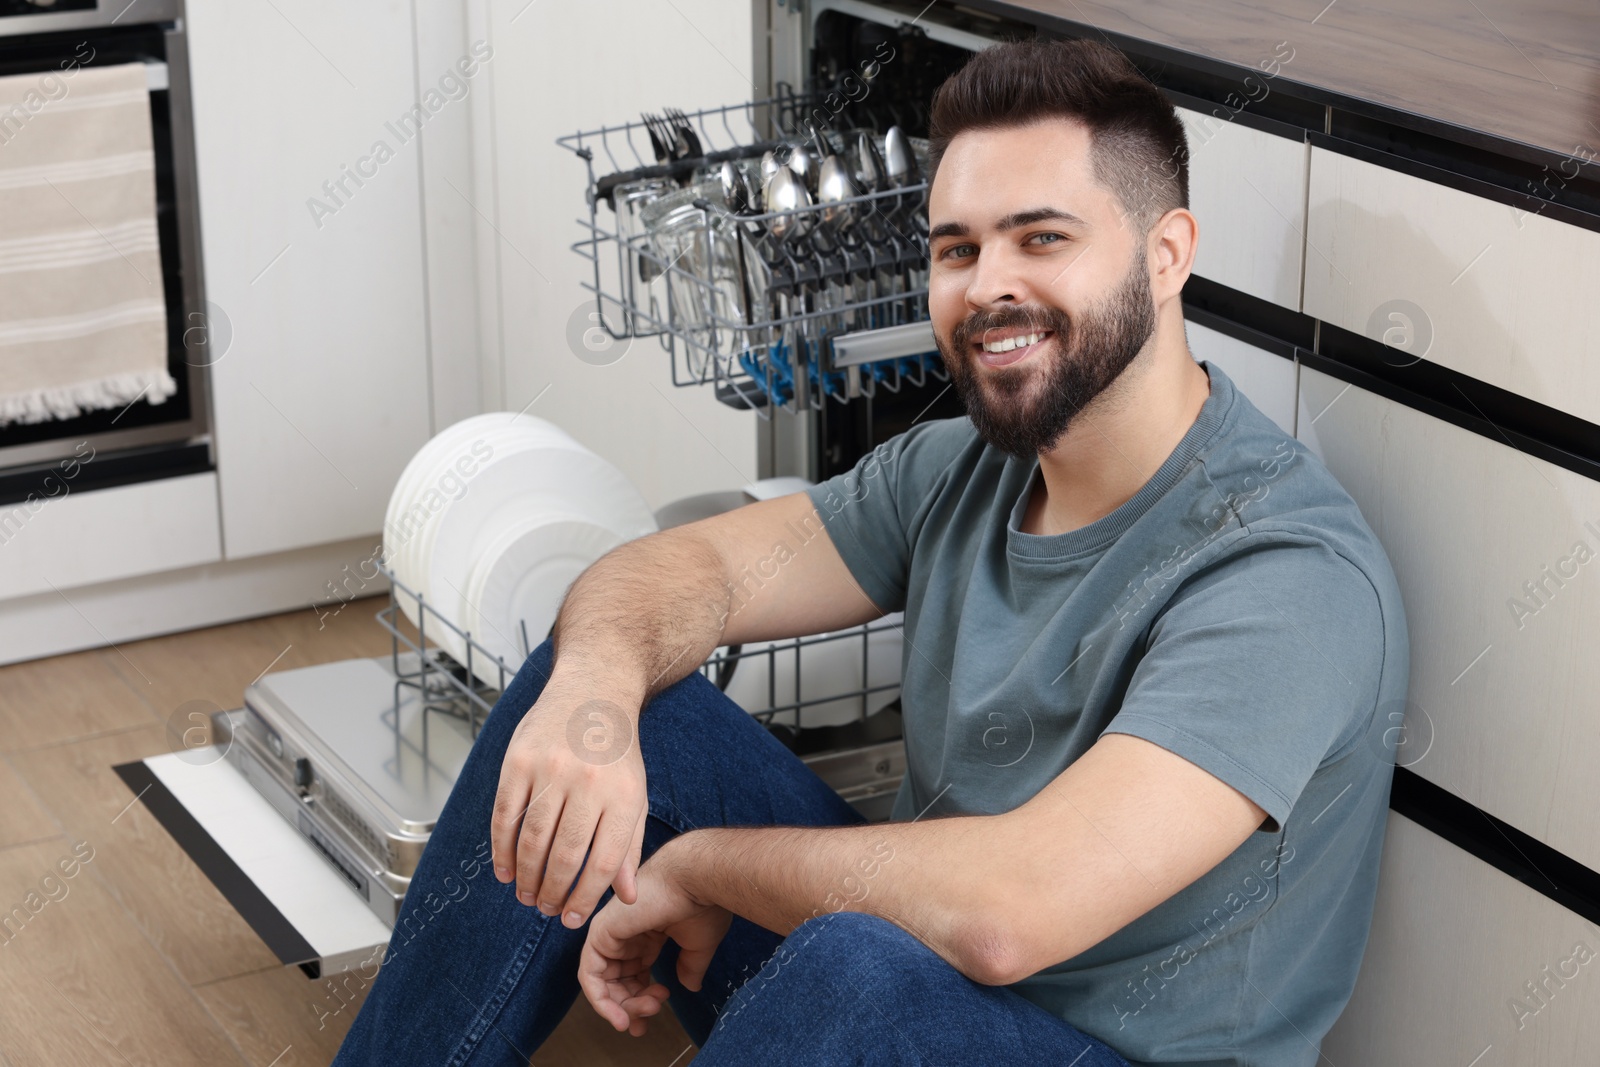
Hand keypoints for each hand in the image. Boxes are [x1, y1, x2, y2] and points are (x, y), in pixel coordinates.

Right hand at [490, 668, 648, 926]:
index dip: (584, 898)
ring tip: (526, 896)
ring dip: (525, 876)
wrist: (592, 691)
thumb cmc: (616, 752)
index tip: (570, 919)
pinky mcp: (518, 759)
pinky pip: (504, 814)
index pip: (601, 862)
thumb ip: (629, 846)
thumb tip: (626, 897)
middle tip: (544, 910)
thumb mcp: (634, 795)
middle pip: (563, 855)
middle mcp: (587, 783)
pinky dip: (501, 848)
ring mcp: (550, 769)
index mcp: (621, 796)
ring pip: (531, 839)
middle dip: (551, 892)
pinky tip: (504, 870)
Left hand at [578, 837, 731, 1035]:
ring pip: (603, 982)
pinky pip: (589, 974)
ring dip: (620, 1006)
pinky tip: (619, 1014)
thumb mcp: (697, 945)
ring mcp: (611, 932)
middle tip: (646, 1022)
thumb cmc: (702, 905)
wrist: (697, 881)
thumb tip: (689, 987)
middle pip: (617, 981)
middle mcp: (627, 933)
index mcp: (647, 933)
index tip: (654, 1015)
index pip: (634, 973)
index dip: (641, 999)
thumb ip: (689, 967)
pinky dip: (599, 999)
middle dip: (630, 1007)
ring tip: (644, 1012)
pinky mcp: (600, 933)